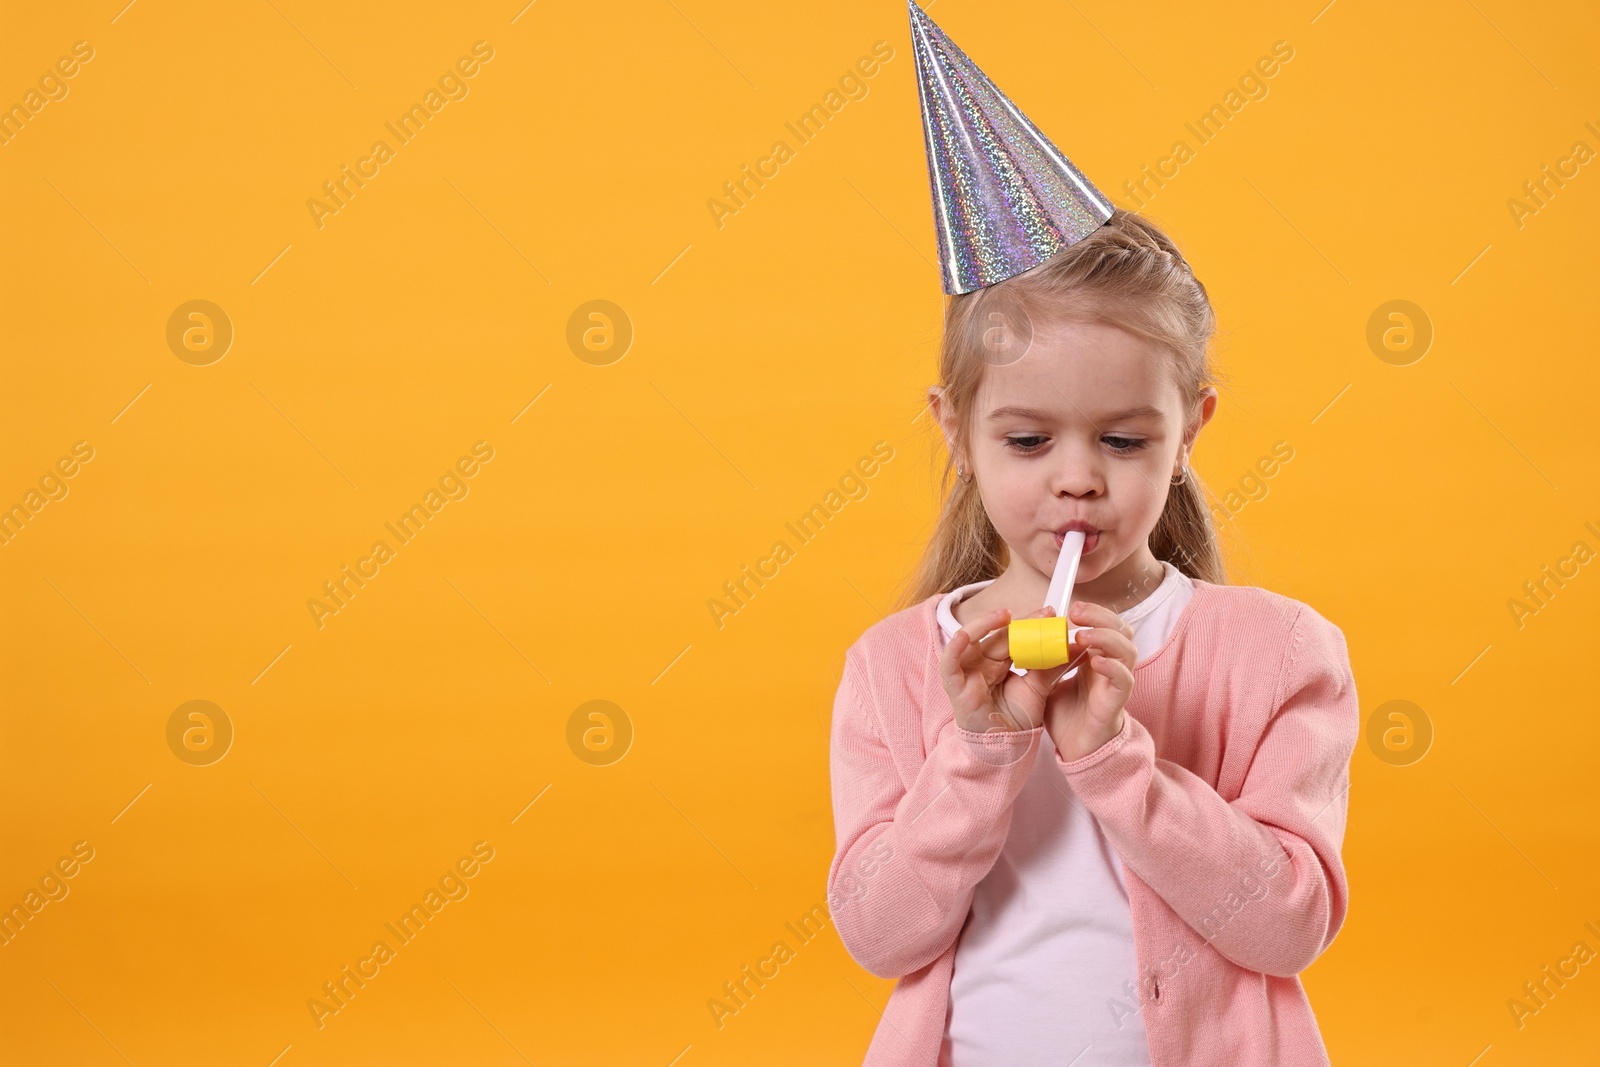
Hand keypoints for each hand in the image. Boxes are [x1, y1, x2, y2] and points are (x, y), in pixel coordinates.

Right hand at [939, 606, 1075, 733]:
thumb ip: (1052, 667)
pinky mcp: (955, 686)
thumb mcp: (1038, 688)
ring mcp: (967, 672)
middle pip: (996, 635)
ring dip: (984, 625)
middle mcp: (981, 663)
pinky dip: (954, 648)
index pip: (1013, 636)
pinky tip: (965, 636)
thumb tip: (1077, 647)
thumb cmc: (1016, 719)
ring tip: (1005, 616)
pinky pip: (949, 664)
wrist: (1007, 748)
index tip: (1052, 615)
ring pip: (969, 640)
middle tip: (1044, 613)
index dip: (1030, 624)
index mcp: (998, 662)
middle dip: (1019, 622)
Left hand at [1043, 601, 1137, 762]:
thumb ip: (1043, 661)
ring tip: (1082, 636)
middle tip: (1076, 613)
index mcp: (1095, 657)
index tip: (1070, 608)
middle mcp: (1111, 666)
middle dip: (1100, 617)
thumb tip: (1026, 639)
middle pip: (1121, 630)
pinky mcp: (1117, 701)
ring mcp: (1117, 682)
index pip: (1105, 625)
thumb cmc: (1067, 715)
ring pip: (1127, 650)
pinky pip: (1124, 679)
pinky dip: (1112, 668)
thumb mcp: (1048, 681)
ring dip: (1105, 638)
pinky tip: (1095, 662)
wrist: (1075, 748)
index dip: (1092, 613)